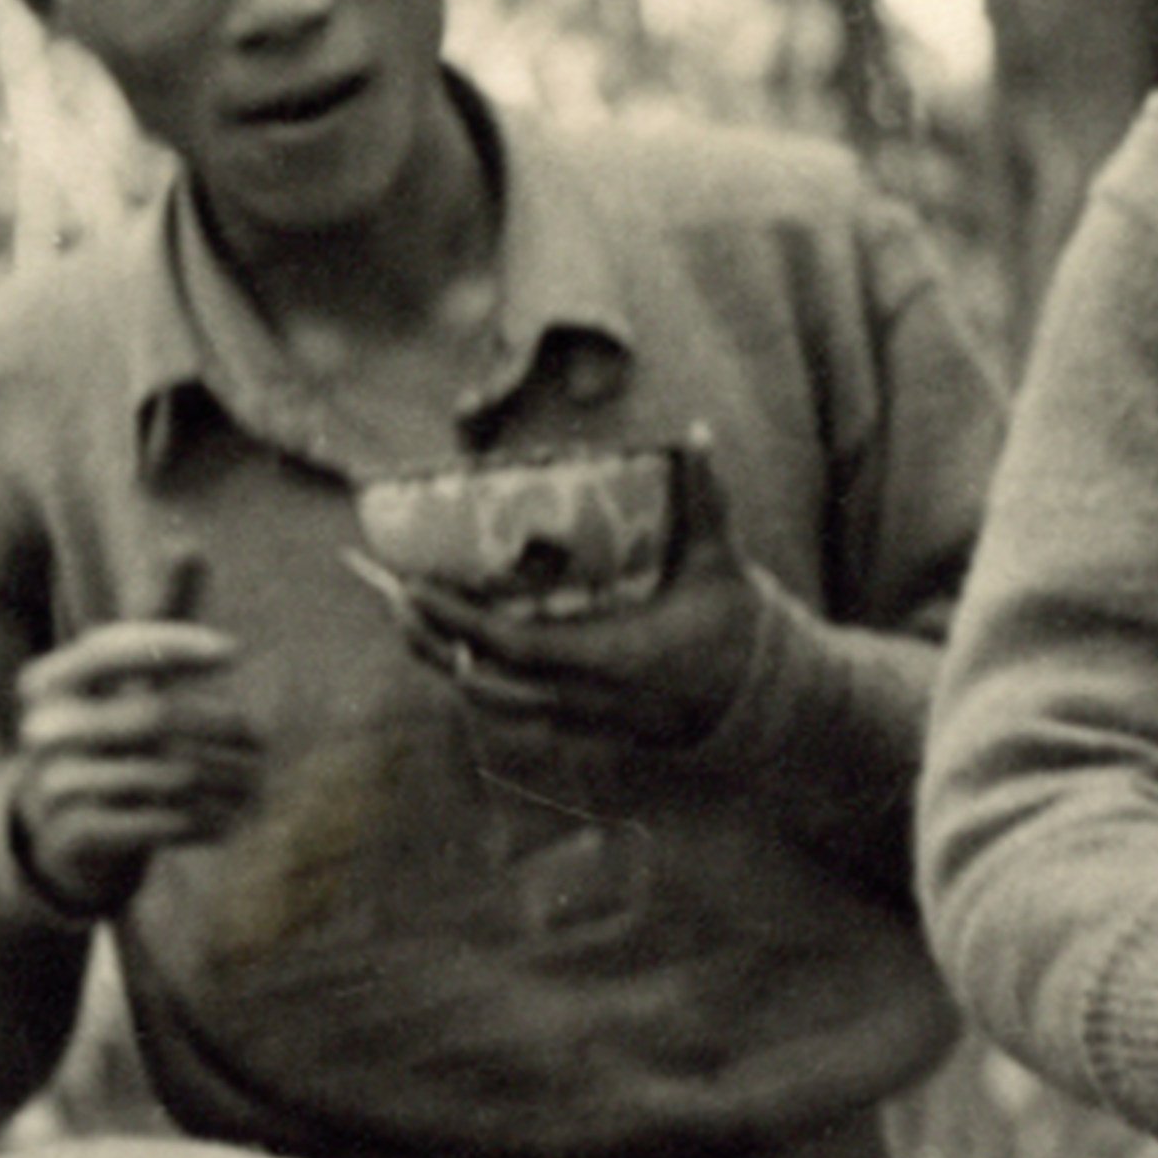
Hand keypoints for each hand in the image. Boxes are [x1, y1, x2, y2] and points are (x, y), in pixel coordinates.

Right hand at [8, 610, 261, 917]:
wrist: (63, 830)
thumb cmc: (112, 731)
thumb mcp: (128, 676)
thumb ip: (158, 614)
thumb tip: (186, 540)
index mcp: (49, 681)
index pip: (112, 647)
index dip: (175, 644)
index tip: (234, 649)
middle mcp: (43, 730)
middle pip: (155, 715)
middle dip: (224, 724)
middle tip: (262, 737)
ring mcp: (54, 785)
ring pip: (168, 774)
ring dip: (228, 778)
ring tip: (257, 780)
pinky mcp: (77, 834)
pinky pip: (162, 822)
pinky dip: (209, 820)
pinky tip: (232, 817)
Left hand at [391, 439, 772, 750]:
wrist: (763, 702)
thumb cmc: (737, 628)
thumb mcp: (721, 562)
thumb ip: (705, 498)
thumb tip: (697, 430)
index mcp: (607, 657)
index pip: (511, 646)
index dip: (456, 622)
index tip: (414, 588)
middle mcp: (584, 697)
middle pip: (481, 682)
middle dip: (431, 643)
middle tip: (394, 598)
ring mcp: (581, 718)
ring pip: (491, 705)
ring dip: (448, 665)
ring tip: (416, 623)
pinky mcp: (583, 727)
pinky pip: (513, 712)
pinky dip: (480, 683)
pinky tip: (461, 652)